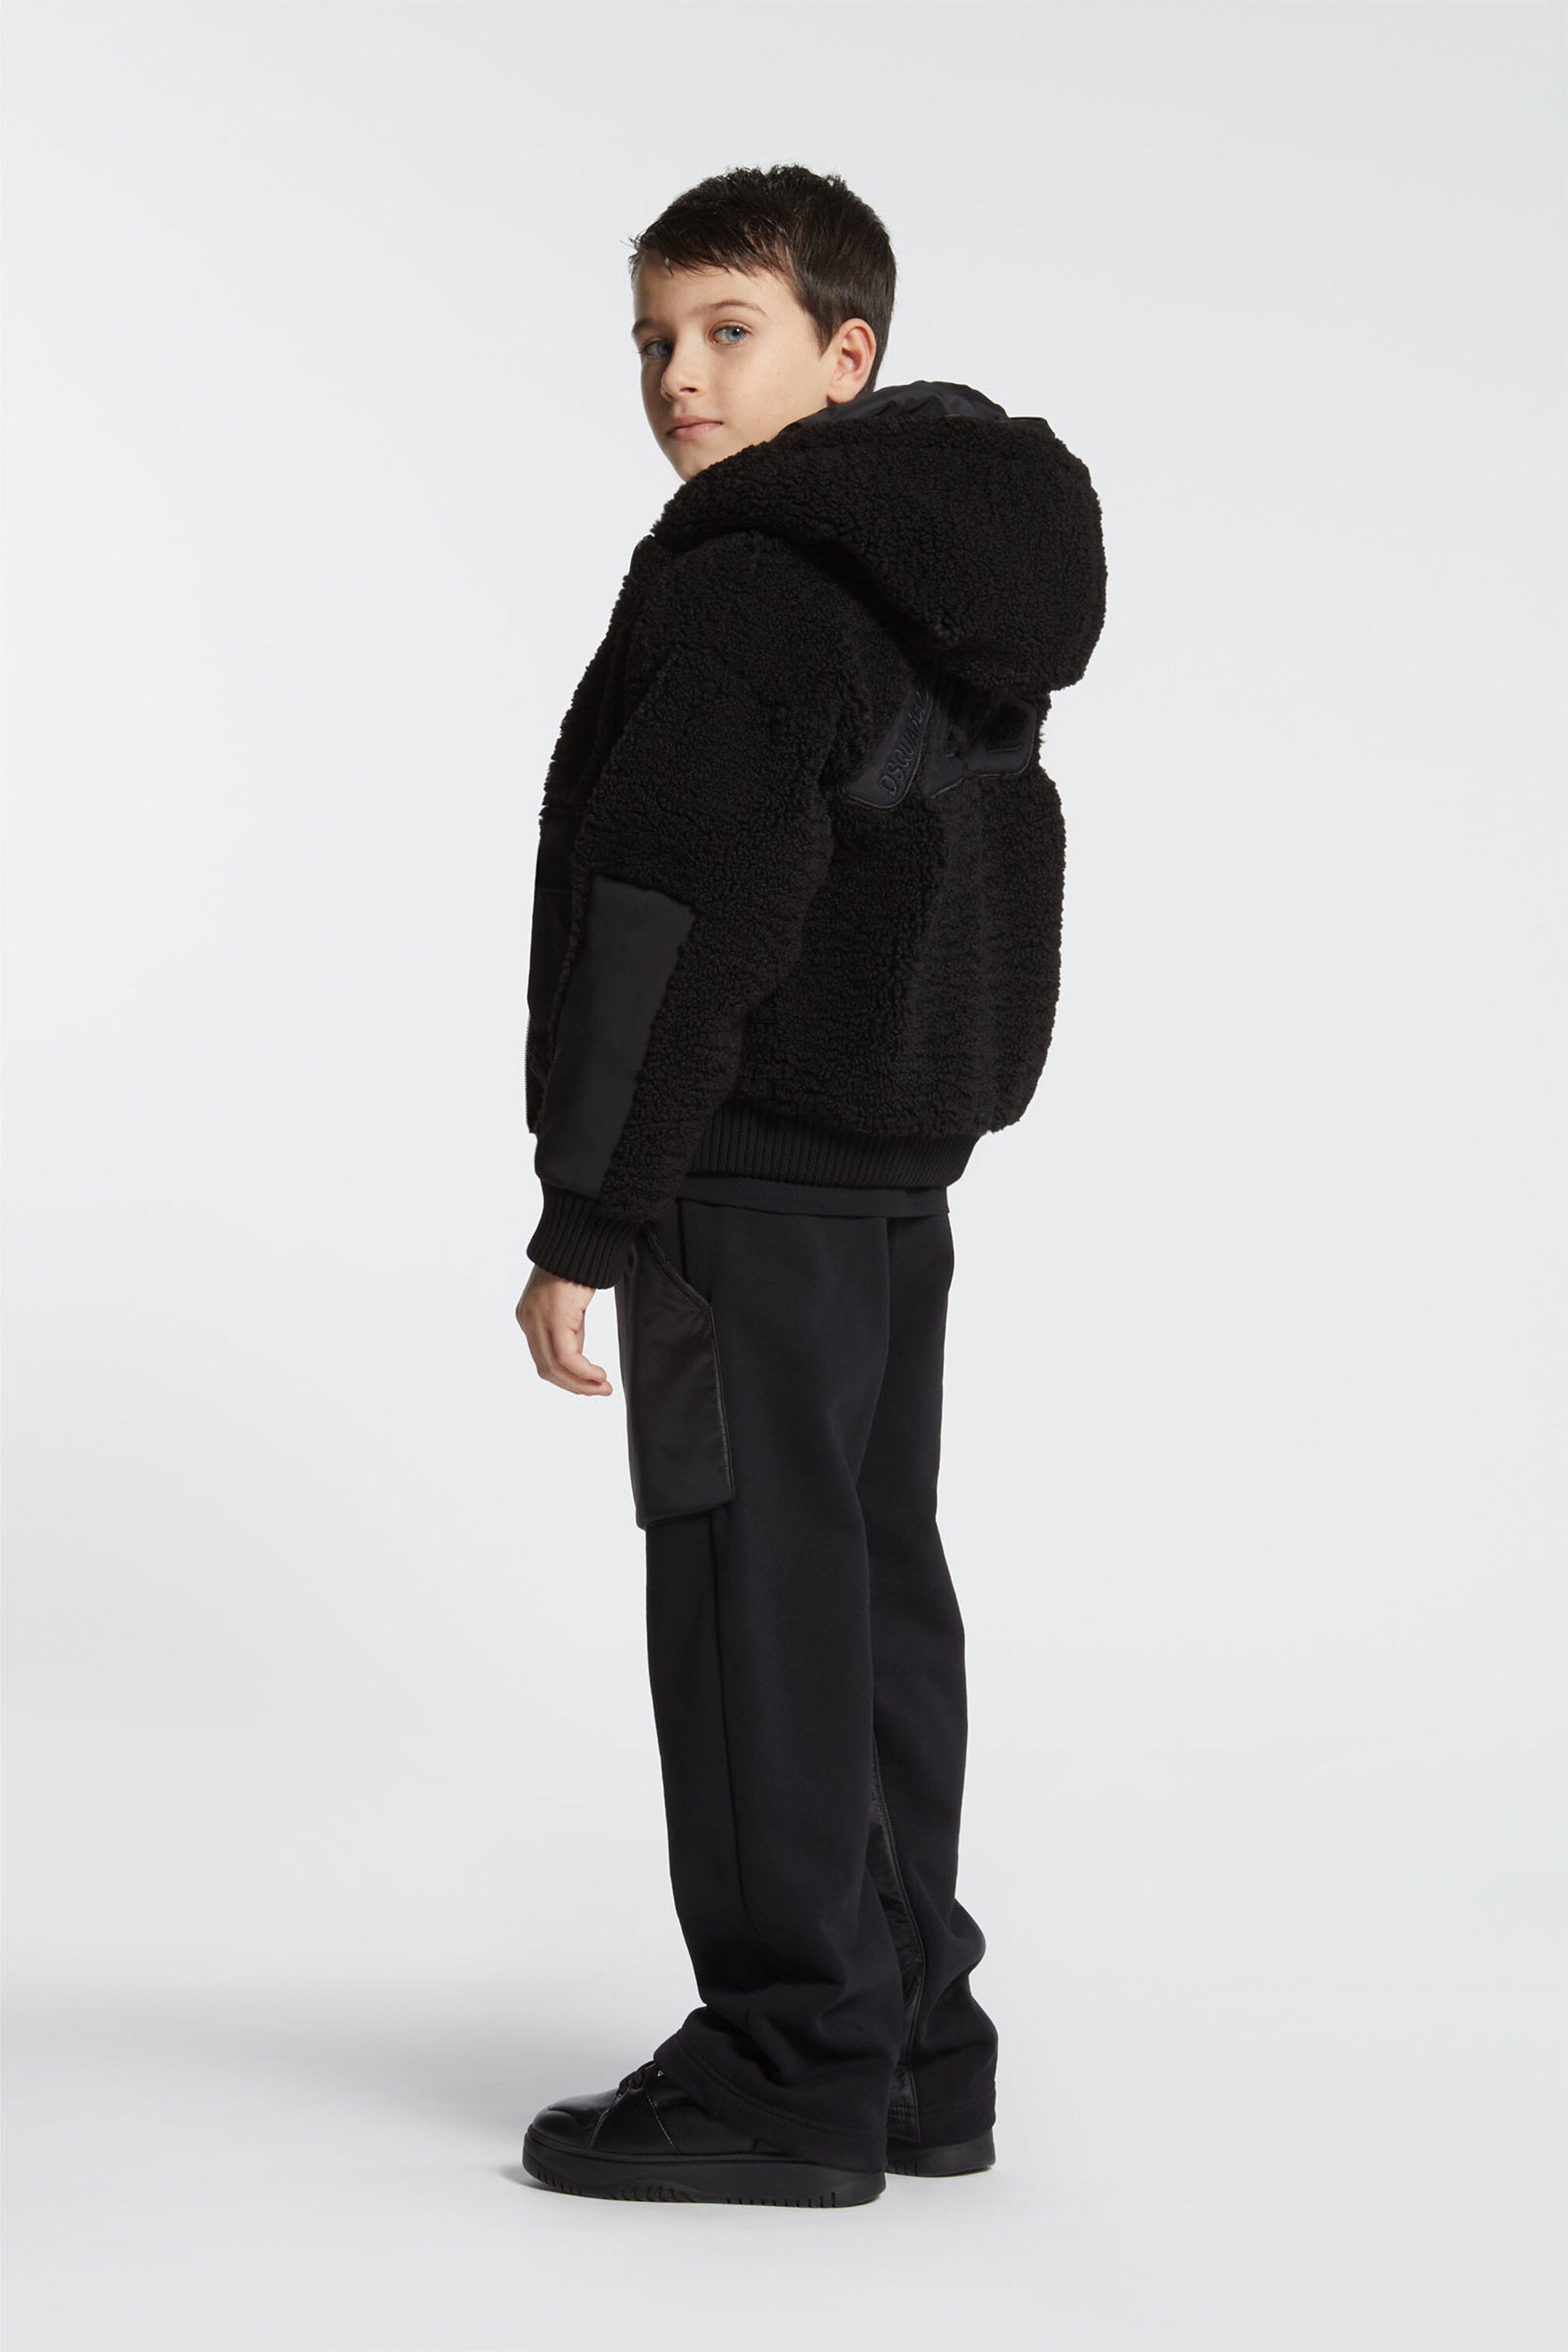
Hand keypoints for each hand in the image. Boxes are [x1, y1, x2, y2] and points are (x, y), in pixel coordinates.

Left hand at [515, 1265, 613, 1396]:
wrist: (579, 1241)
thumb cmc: (578, 1269)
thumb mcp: (572, 1308)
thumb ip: (571, 1331)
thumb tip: (577, 1357)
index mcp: (529, 1318)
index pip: (543, 1359)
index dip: (566, 1377)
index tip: (589, 1384)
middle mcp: (528, 1320)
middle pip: (546, 1368)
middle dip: (574, 1385)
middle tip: (599, 1391)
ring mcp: (537, 1320)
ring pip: (554, 1367)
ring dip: (580, 1383)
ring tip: (603, 1387)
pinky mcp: (553, 1318)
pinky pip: (566, 1357)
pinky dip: (584, 1371)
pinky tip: (599, 1375)